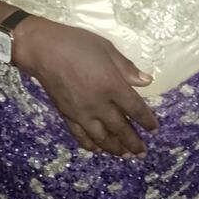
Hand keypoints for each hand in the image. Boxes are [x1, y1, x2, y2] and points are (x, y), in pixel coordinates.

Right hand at [13, 17, 158, 156]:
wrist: (44, 50)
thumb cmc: (78, 43)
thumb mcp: (107, 48)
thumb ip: (126, 67)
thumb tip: (146, 81)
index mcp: (111, 86)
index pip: (134, 108)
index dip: (146, 120)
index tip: (154, 129)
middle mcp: (98, 104)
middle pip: (120, 128)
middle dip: (133, 142)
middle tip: (142, 152)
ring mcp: (81, 113)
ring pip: (102, 137)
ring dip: (115, 148)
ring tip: (125, 155)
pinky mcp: (66, 116)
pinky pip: (81, 136)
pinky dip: (91, 145)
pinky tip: (97, 149)